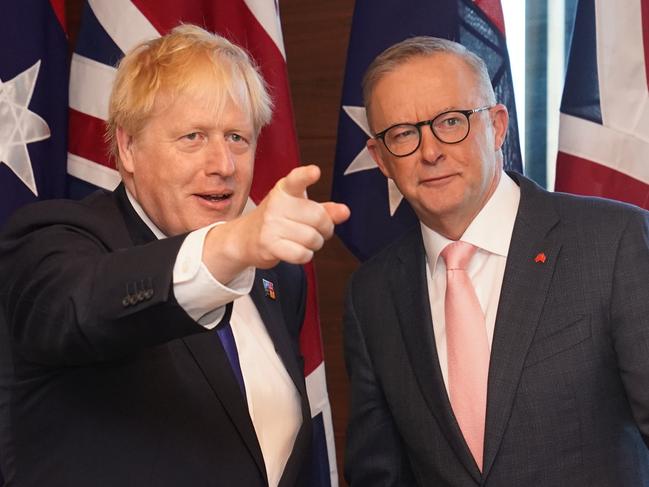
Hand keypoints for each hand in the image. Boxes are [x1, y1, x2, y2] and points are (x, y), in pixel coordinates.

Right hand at [203, 165, 349, 281]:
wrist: (245, 237)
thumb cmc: (278, 220)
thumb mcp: (300, 208)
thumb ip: (325, 210)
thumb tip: (345, 212)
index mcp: (285, 189)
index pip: (296, 179)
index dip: (306, 175)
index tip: (315, 172)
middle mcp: (277, 204)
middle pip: (319, 218)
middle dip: (326, 229)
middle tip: (319, 231)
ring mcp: (270, 224)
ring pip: (312, 238)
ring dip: (315, 244)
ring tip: (304, 241)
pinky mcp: (268, 244)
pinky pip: (301, 254)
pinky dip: (305, 255)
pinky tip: (297, 250)